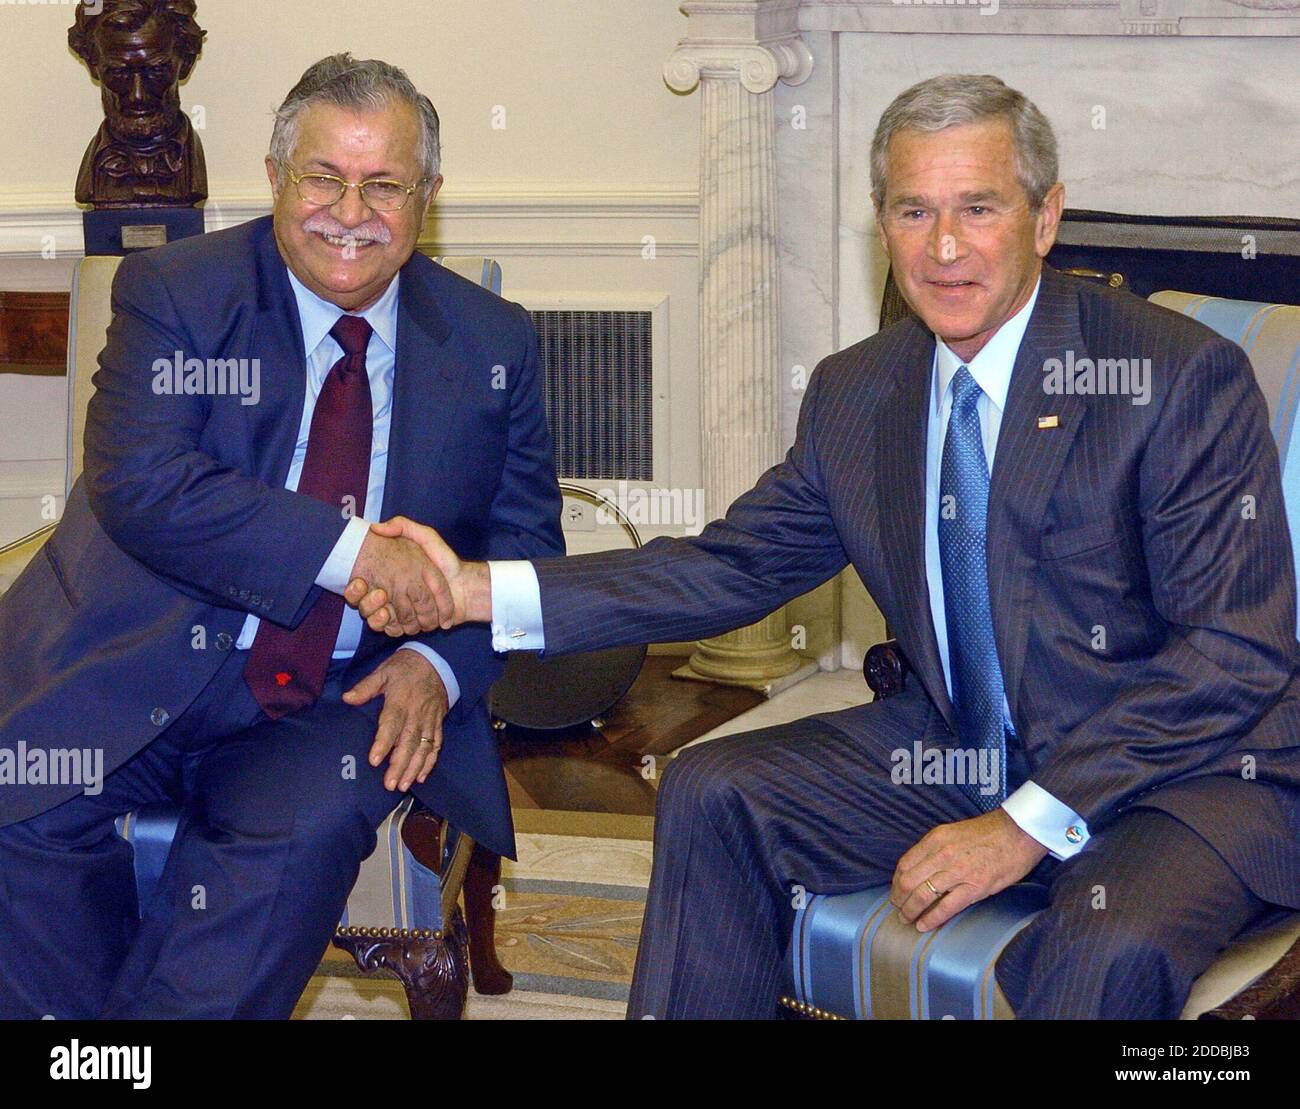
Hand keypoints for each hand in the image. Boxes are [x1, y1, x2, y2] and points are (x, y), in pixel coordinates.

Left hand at [342, 649, 448, 790]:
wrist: (437, 662)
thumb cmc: (406, 668)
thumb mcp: (384, 671)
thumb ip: (366, 687)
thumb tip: (347, 698)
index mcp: (401, 700)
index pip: (392, 723)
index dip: (384, 742)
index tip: (374, 760)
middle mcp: (417, 713)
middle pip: (409, 741)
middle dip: (400, 764)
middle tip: (390, 784)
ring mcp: (429, 720)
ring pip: (424, 747)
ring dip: (414, 767)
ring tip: (403, 785)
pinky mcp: (438, 724)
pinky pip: (436, 745)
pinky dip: (430, 762)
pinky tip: (421, 776)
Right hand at [344, 517, 491, 635]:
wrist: (465, 587)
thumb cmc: (446, 561)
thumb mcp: (425, 537)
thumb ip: (403, 527)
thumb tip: (376, 528)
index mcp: (391, 575)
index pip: (361, 585)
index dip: (355, 587)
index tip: (357, 581)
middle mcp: (391, 593)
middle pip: (366, 602)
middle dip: (365, 600)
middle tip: (371, 592)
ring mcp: (397, 610)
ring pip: (374, 616)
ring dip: (373, 611)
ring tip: (381, 603)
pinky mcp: (406, 624)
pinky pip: (389, 629)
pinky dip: (386, 625)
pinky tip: (388, 615)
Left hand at [890, 809, 1046, 931]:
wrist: (1019, 832)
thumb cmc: (988, 833)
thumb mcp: (953, 832)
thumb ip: (936, 848)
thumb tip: (920, 868)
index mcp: (936, 839)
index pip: (904, 864)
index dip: (896, 882)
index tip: (896, 891)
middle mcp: (943, 854)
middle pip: (908, 881)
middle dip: (899, 899)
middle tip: (899, 909)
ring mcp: (959, 871)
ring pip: (923, 895)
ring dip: (911, 911)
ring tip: (908, 919)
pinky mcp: (976, 887)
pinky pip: (947, 907)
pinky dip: (931, 919)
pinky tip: (924, 925)